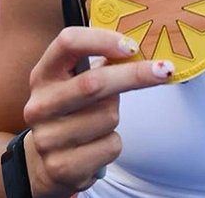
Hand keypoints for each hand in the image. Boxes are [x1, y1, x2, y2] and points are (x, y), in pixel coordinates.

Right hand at [22, 27, 172, 197]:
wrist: (44, 163)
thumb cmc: (70, 113)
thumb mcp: (72, 84)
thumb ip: (96, 66)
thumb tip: (139, 51)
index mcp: (43, 75)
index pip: (67, 43)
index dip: (101, 39)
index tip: (131, 46)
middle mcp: (40, 104)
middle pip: (93, 83)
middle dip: (133, 75)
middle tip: (164, 70)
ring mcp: (48, 138)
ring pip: (108, 117)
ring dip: (115, 117)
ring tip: (98, 123)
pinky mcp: (62, 166)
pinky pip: (110, 146)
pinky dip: (112, 143)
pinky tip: (95, 146)